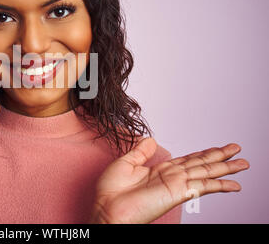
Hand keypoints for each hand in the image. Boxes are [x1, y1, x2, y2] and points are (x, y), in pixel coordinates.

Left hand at [89, 137, 249, 223]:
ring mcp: (176, 185)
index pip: (187, 159)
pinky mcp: (178, 192)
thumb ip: (140, 152)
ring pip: (207, 172)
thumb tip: (150, 140)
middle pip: (202, 163)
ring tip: (242, 163)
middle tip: (236, 149)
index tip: (216, 148)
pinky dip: (220, 185)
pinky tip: (234, 184)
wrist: (107, 208)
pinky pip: (203, 186)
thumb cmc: (111, 192)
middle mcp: (171, 177)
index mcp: (160, 170)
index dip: (203, 152)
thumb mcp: (125, 163)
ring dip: (225, 167)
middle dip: (220, 156)